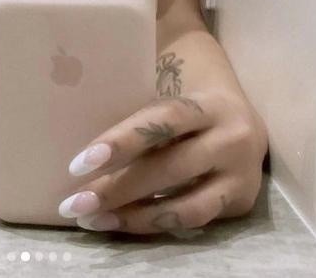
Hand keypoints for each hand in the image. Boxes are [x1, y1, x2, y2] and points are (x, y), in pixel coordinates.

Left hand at [57, 89, 268, 236]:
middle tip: (73, 202)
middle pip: (170, 168)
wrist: (242, 116)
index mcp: (209, 104)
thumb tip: (75, 122)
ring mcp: (241, 176)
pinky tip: (121, 223)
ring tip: (91, 219)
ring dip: (132, 216)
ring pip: (185, 207)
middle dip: (117, 189)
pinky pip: (193, 222)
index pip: (163, 120)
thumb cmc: (186, 101)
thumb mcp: (169, 90)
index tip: (79, 163)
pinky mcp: (240, 204)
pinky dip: (154, 224)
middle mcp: (231, 140)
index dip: (122, 141)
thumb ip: (137, 104)